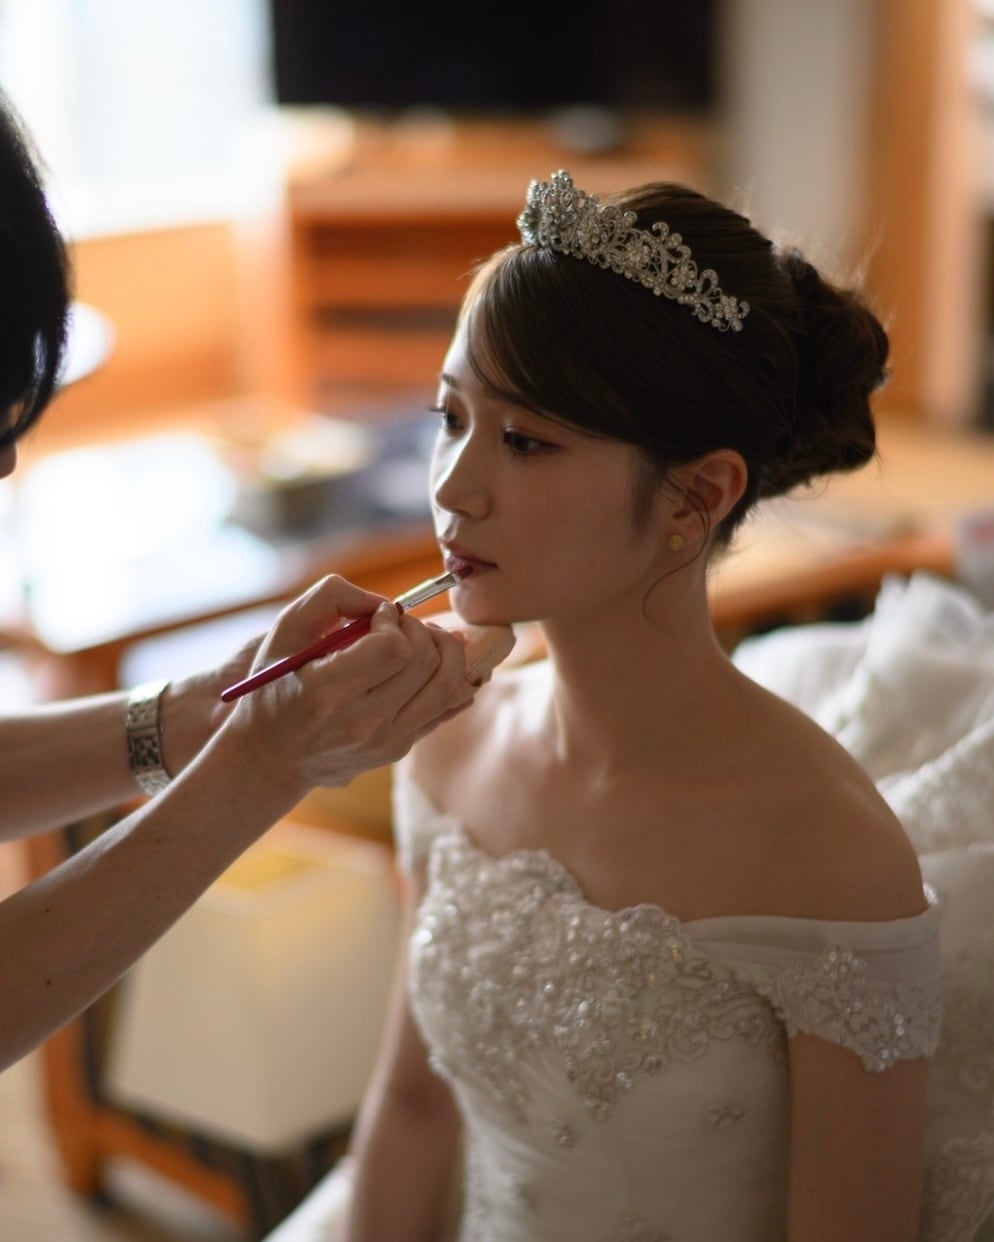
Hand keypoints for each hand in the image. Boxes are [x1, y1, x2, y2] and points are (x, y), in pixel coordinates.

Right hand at [214, 575, 476, 796]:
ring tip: (423, 638)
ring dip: (446, 650)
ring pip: (448, 685)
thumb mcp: (284, 633)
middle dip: (420, 629)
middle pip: (425, 662)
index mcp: (327, 692)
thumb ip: (330, 599)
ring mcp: (385, 741)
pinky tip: (436, 662)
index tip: (378, 616)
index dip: (394, 621)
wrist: (271, 757)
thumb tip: (384, 603)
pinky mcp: (399, 749)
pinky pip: (448, 706)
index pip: (393, 648)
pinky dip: (453, 677)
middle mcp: (362, 723)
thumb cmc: (274, 687)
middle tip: (400, 624)